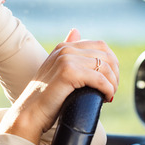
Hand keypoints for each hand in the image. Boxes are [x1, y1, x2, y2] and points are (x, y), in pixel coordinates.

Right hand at [0, 29, 118, 144]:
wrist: (30, 114)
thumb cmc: (45, 98)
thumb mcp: (57, 70)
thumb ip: (68, 54)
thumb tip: (76, 31)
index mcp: (64, 47)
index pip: (101, 46)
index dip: (112, 63)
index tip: (111, 80)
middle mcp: (65, 50)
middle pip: (106, 55)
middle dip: (114, 74)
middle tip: (112, 90)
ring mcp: (66, 59)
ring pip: (105, 68)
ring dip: (112, 83)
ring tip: (108, 95)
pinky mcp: (69, 73)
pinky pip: (100, 79)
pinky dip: (107, 89)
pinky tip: (106, 98)